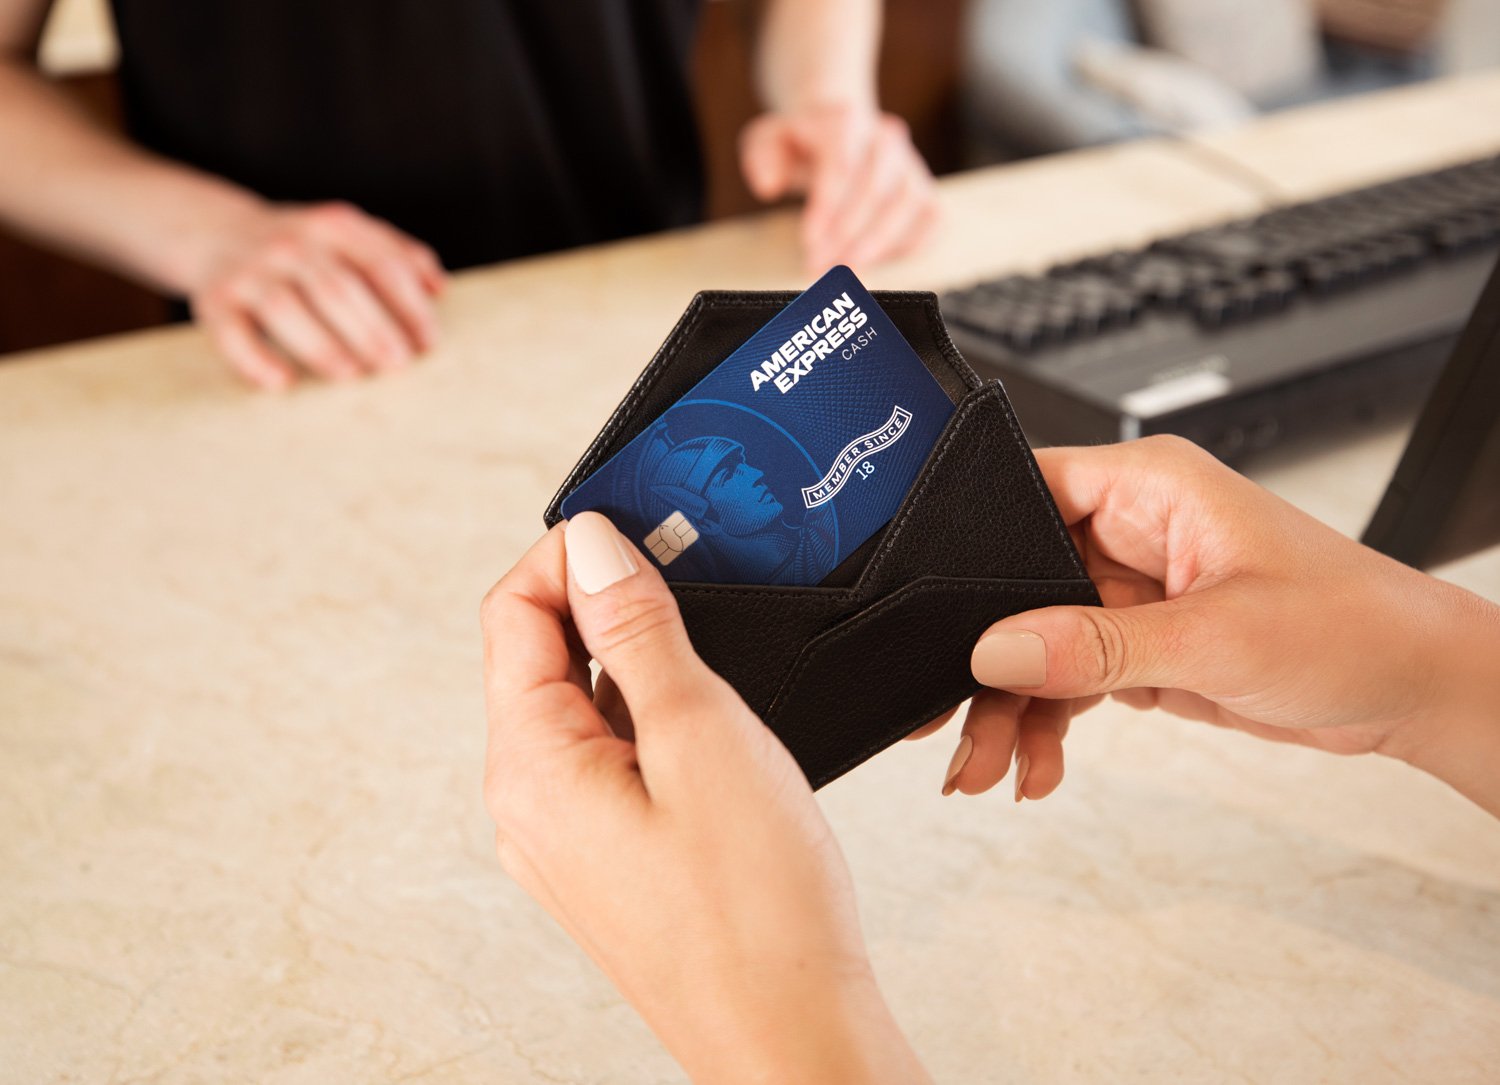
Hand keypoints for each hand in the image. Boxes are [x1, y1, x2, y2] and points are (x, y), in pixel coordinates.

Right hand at [185, 201, 444, 389]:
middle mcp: (290, 243)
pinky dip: (255, 359)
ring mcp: (249, 270)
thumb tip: (440, 289)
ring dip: (321, 345)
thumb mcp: (349, 235)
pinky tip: (283, 382)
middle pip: (337, 288)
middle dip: (372, 330)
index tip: (429, 343)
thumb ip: (397, 254)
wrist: (216, 231)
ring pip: (285, 307)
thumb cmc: (305, 248)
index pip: (382, 264)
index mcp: (332, 226)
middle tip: (398, 366)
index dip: (410, 306)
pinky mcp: (214, 299)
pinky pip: (231, 332)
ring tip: (351, 375)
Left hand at [481, 513, 927, 1083]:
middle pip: (539, 654)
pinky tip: (714, 721)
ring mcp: (566, 837)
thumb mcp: (700, 738)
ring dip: (637, 657)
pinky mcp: (609, 857)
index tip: (646, 529)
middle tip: (694, 576)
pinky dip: (653, 715)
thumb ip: (637, 631)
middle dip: (608, 598)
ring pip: (581, 705)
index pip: (511, 611)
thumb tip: (590, 544)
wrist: (792, 1038)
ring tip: (715, 651)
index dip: (571, 553)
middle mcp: (529, 803)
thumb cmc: (757, 912)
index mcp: (530, 766)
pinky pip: (609, 756)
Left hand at [740, 104, 936, 272]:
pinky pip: (930, 219)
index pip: (841, 166)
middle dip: (845, 235)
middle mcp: (886, 138)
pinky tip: (876, 263)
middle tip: (818, 266)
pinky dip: (907, 245)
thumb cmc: (801, 144)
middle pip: (875, 189)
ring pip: (907, 205)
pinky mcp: (925, 190)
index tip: (809, 243)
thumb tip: (767, 186)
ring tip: (842, 272)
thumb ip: (760, 157)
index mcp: (845, 121)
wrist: (839, 131)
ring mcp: (911, 164)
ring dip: (875, 245)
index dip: (827, 208)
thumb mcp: (768, 139)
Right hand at [927, 436, 1499, 815]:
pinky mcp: (1140, 642)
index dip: (969, 549)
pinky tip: (1037, 768)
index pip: (1025, 493)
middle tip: (949, 724)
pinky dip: (1047, 724)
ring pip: (1034, 643)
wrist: (1413, 690)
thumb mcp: (1216, 636)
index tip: (935, 617)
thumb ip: (1099, 645)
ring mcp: (1132, 590)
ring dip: (1010, 709)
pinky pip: (1067, 679)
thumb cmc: (1353, 626)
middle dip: (985, 661)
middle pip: (1015, 585)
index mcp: (1148, 487)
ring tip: (989, 769)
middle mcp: (1133, 530)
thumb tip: (1000, 648)